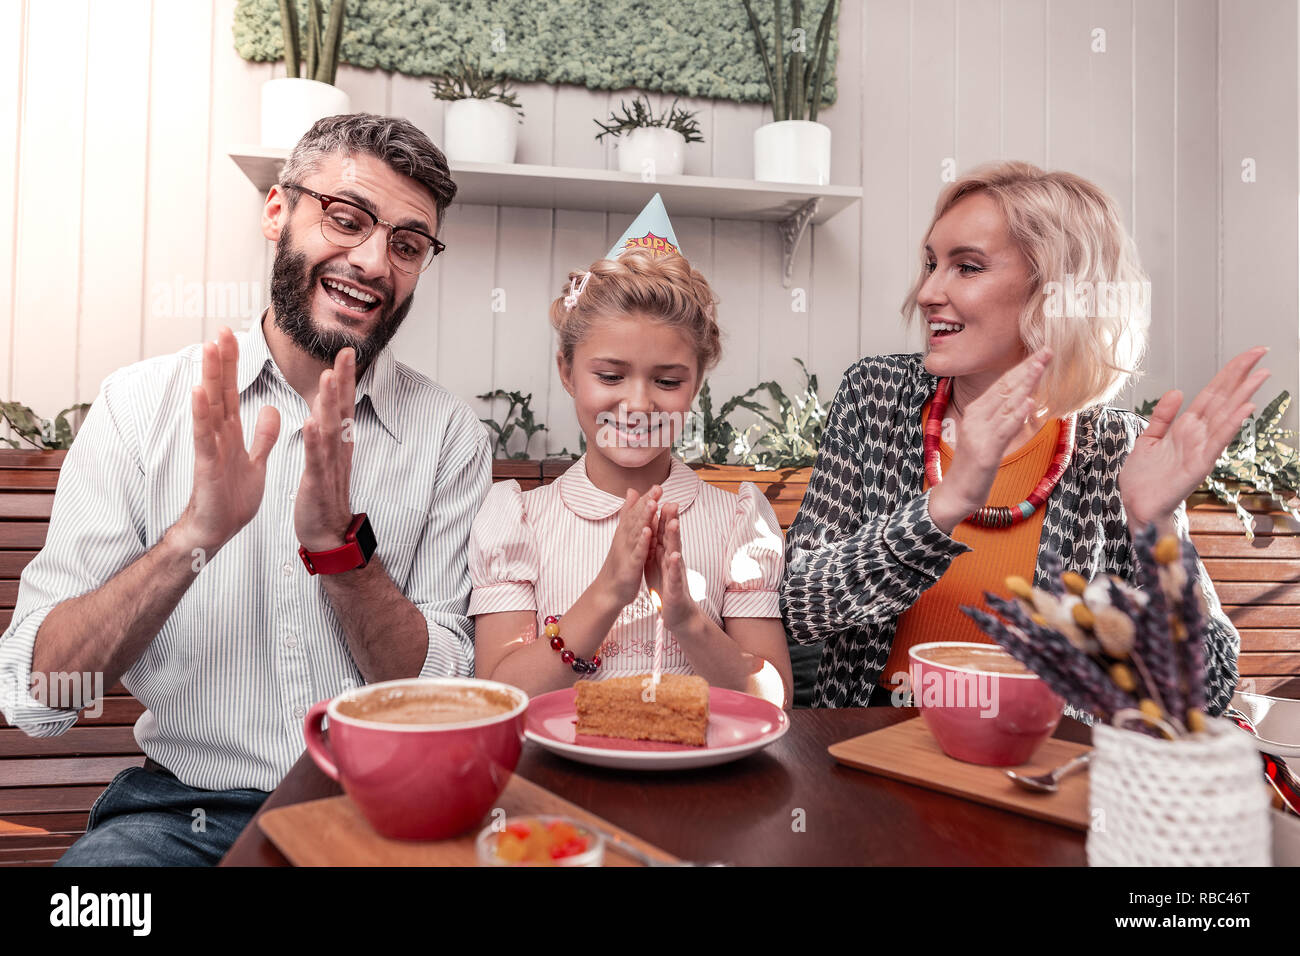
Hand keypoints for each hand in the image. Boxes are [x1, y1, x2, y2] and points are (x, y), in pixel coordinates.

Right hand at [177, 328, 280, 553]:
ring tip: (208, 349)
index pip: (230, 390)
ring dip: (208, 377)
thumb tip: (269, 409)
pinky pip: (204, 437)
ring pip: (209, 406)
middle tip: (221, 329)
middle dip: (220, 360)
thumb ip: (263, 436)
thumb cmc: (233, 498)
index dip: (231, 364)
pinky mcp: (207, 465)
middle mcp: (218, 434)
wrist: (220, 530)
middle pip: (218, 390)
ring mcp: (210, 448)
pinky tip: (198, 394)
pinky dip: (201, 415)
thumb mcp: (256, 461)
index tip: (232, 335)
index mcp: (231, 432)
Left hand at [295, 348, 358, 552]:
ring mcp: (329, 465)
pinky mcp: (317, 482)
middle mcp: (339, 450)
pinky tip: (310, 423)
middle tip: (345, 354)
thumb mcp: (328, 459)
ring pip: (330, 429)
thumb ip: (329, 433)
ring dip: (329, 403)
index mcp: (339, 444)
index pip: (344, 405)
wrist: (327, 534)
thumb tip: (326, 409)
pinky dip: (314, 440)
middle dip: (343, 381)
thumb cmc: (324, 496)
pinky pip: (315, 458)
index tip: (347, 353)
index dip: (346, 379)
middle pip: (342, 411)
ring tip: (327, 378)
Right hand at [597, 485, 660, 607]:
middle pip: (637, 518)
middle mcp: (625, 539)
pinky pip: (638, 552)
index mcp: (626, 533)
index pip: (636, 513)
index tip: (657, 486)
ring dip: (645, 517)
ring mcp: (627, 552)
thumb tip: (631, 492)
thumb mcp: (623, 536)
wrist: (608, 590)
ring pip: (637, 532)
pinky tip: (648, 532)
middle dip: (647, 503)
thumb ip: (628, 513)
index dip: (646, 499)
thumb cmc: (618, 563)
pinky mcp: (630, 565)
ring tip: (653, 503)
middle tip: (657, 489)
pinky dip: (642, 542)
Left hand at [646, 502, 695, 630]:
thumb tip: (653, 524)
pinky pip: (675, 574)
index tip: (659, 496)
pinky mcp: (675, 586)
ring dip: (674, 537)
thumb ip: (657, 543)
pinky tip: (675, 556)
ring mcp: (676, 571)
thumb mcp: (658, 561)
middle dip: (671, 519)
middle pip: (671, 537)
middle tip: (671, 501)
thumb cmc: (666, 584)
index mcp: (665, 552)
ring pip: (675, 551)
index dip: (661, 514)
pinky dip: (675, 565)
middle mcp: (672, 558)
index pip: (663, 531)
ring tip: (673, 522)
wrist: (677, 611)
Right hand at [928, 348, 1050, 532]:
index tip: (1040, 353)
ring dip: (1025, 384)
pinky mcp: (986, 452)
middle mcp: (975, 417)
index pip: (1002, 384)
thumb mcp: (988, 435)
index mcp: (976, 411)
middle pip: (1005, 388)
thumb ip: (1003, 417)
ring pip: (1006, 404)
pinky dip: (1016, 415)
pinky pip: (1004, 430)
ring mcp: (979, 433)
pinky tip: (1028, 402)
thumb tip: (1024, 399)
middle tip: (1046, 351)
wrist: (957, 492)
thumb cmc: (974, 465)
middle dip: (1027, 368)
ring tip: (1040, 367)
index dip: (1022, 367)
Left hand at [1120, 346, 1269, 528]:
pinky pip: (1217, 442)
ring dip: (1243, 396)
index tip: (1248, 355)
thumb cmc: (1145, 478)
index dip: (1229, 373)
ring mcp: (1201, 449)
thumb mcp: (1148, 439)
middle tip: (1262, 352)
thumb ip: (1162, 416)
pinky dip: (1230, 425)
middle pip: (1224, 399)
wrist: (1138, 505)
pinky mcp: (1198, 466)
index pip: (1213, 393)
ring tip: (1261, 375)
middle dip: (1241, 376)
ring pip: (1225, 417)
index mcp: (1186, 427)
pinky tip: (1244, 410)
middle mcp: (1198, 435)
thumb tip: (1178, 391)